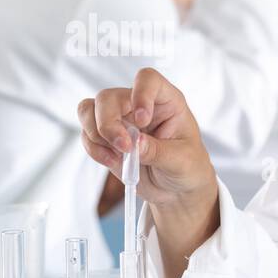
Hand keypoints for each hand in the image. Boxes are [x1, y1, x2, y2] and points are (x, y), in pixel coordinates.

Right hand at [77, 67, 218, 277]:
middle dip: (111, 122)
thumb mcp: (183, 164)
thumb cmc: (191, 174)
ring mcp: (121, 122)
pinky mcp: (107, 139)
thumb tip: (135, 145)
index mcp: (167, 101)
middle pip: (109, 95)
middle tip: (124, 149)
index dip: (140, 94)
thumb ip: (157, 152)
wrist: (180, 198)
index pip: (148, 79)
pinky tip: (111, 163)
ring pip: (90, 110)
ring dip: (96, 133)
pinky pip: (86, 134)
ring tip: (116, 157)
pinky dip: (92, 147)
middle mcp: (141, 106)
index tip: (142, 118)